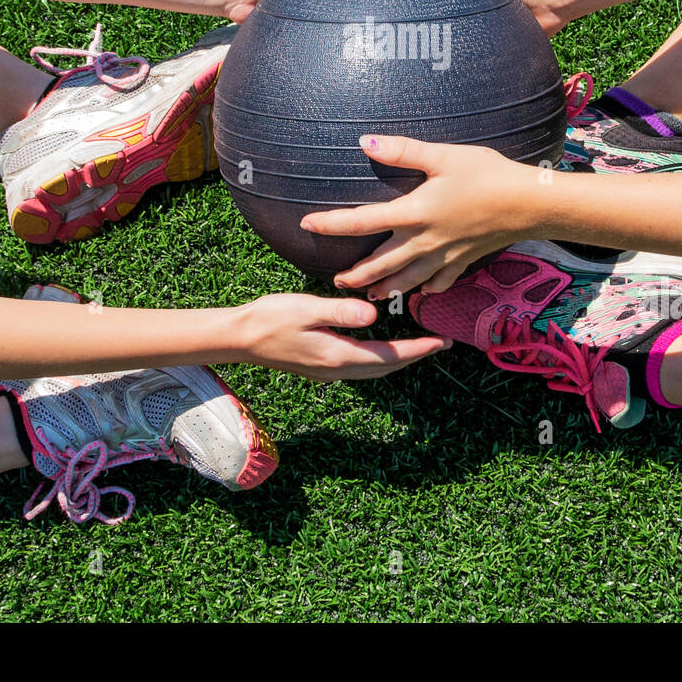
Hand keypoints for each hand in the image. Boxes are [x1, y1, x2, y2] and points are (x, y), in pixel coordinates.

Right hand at [233, 291, 450, 379]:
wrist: (239, 338)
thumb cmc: (270, 318)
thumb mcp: (307, 308)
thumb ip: (341, 312)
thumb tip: (374, 316)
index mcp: (337, 355)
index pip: (389, 355)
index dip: (418, 349)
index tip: (442, 342)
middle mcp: (336, 369)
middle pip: (386, 367)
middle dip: (415, 356)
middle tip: (440, 344)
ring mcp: (327, 372)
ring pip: (374, 370)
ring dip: (398, 360)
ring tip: (419, 347)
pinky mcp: (320, 368)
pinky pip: (361, 367)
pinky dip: (379, 360)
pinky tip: (381, 349)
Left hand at [301, 135, 537, 295]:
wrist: (529, 204)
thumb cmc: (487, 175)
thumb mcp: (443, 156)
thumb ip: (402, 151)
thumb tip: (365, 142)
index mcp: (414, 213)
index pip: (362, 221)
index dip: (331, 223)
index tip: (307, 224)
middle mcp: (424, 240)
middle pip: (380, 264)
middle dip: (356, 275)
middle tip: (336, 281)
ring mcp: (444, 255)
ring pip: (407, 280)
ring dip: (385, 288)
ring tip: (370, 295)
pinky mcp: (463, 261)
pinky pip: (439, 282)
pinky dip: (426, 289)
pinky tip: (421, 292)